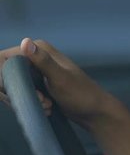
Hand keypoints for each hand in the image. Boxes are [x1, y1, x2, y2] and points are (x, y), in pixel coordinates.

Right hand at [0, 38, 116, 130]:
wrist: (94, 112)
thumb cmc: (81, 94)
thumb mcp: (60, 78)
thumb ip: (43, 61)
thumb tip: (25, 42)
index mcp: (39, 49)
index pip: (3, 59)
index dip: (4, 77)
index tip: (16, 91)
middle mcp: (35, 57)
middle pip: (5, 74)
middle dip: (17, 92)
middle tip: (40, 100)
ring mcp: (35, 71)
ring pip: (12, 86)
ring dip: (25, 99)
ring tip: (46, 105)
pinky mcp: (37, 85)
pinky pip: (21, 94)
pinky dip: (29, 103)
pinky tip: (46, 108)